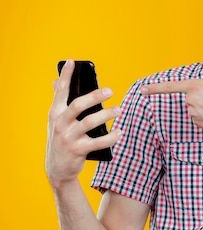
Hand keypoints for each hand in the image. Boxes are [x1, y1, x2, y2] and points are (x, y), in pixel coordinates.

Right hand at [46, 60, 120, 188]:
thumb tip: (55, 80)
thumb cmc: (61, 139)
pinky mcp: (78, 150)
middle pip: (78, 105)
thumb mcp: (56, 121)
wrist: (57, 169)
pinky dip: (111, 137)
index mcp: (55, 113)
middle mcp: (60, 123)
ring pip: (90, 122)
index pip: (60, 91)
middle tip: (110, 91)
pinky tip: (120, 132)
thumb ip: (58, 102)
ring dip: (107, 115)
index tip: (72, 61)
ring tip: (119, 110)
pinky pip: (98, 142)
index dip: (65, 76)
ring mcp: (68, 137)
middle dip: (95, 96)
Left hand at [140, 78, 202, 134]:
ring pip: (194, 110)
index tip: (143, 90)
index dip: (155, 88)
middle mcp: (191, 99)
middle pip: (189, 99)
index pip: (170, 87)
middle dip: (200, 99)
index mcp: (195, 86)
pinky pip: (199, 119)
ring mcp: (193, 113)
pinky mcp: (198, 124)